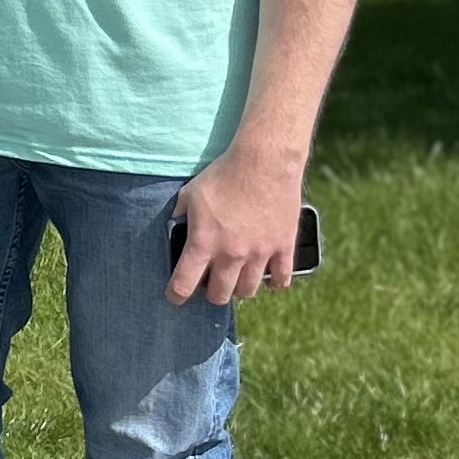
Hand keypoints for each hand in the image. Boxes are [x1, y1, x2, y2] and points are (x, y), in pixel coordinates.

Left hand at [169, 145, 303, 304]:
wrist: (263, 161)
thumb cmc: (223, 174)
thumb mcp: (190, 193)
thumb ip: (181, 214)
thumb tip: (174, 225)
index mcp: (204, 242)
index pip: (184, 283)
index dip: (176, 294)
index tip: (174, 297)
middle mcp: (231, 254)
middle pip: (219, 294)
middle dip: (211, 293)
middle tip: (209, 284)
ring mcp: (259, 253)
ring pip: (248, 290)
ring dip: (239, 288)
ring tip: (236, 278)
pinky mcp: (283, 246)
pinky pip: (281, 279)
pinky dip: (274, 281)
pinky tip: (267, 275)